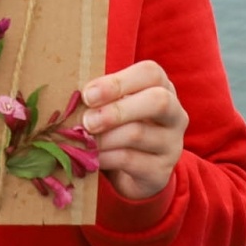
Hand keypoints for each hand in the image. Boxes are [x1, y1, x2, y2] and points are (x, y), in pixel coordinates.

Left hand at [80, 61, 186, 201]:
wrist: (135, 172)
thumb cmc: (119, 127)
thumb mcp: (114, 106)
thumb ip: (100, 97)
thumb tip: (70, 95)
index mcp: (162, 87)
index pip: (150, 73)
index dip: (117, 82)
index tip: (87, 94)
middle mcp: (175, 114)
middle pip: (157, 101)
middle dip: (116, 110)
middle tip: (86, 121)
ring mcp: (171, 144)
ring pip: (138, 133)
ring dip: (104, 137)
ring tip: (82, 140)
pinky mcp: (161, 171)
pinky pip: (130, 161)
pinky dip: (105, 157)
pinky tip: (90, 157)